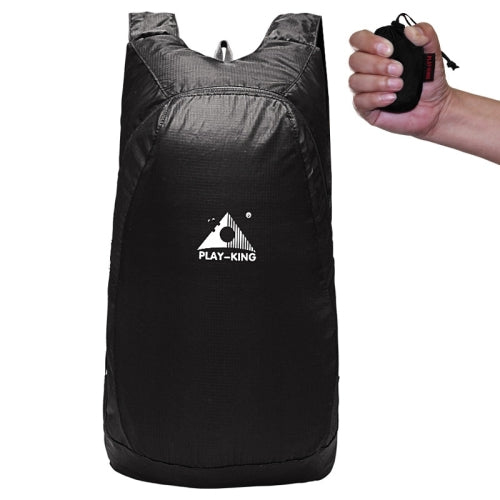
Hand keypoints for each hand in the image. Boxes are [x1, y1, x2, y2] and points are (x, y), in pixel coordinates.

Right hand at [348, 23, 451, 137]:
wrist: (434, 107)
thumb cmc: (429, 81)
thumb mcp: (433, 53)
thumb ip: (426, 34)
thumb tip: (409, 31)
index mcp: (377, 52)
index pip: (358, 40)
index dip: (369, 42)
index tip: (389, 50)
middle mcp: (367, 70)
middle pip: (354, 60)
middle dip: (376, 64)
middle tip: (399, 70)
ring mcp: (364, 90)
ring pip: (355, 81)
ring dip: (377, 82)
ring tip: (399, 85)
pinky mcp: (366, 108)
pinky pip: (360, 101)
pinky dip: (376, 98)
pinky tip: (392, 98)